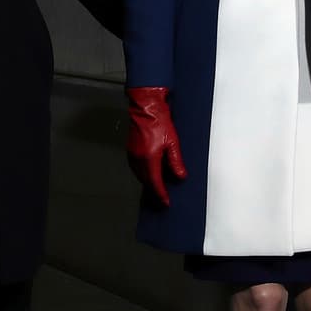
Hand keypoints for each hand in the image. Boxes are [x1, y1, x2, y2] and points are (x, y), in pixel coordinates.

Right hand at [126, 86, 186, 207]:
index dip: (161, 194)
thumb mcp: (172, 142)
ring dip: (148, 183)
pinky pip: (136, 168)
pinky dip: (143, 174)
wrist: (145, 108)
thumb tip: (180, 176)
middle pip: (146, 181)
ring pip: (140, 175)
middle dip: (154, 191)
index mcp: (149, 158)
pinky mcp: (130, 150)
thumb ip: (176, 161)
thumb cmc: (159, 121)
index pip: (155, 183)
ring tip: (157, 188)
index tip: (165, 203)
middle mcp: (138, 159)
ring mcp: (132, 154)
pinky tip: (150, 174)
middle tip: (162, 199)